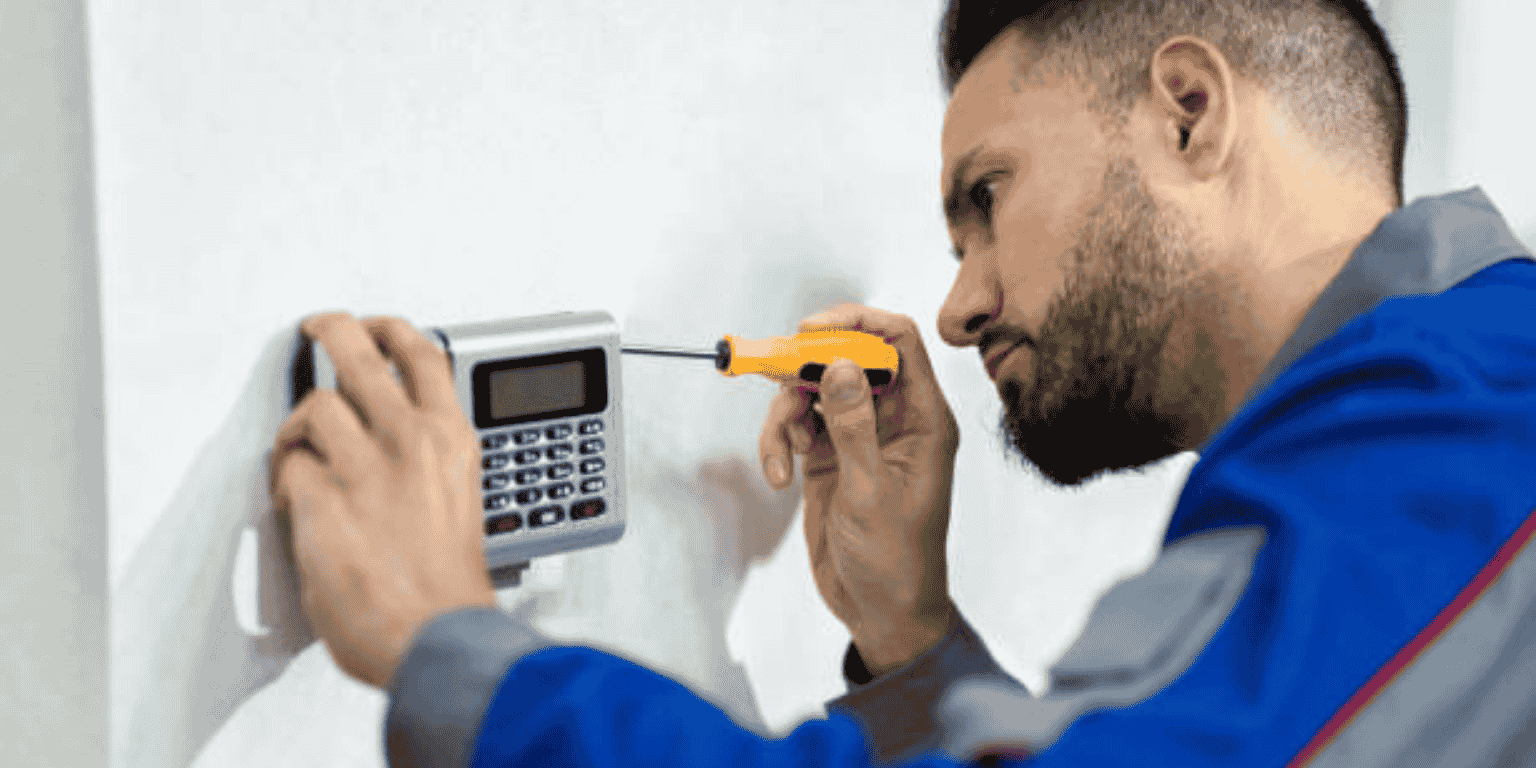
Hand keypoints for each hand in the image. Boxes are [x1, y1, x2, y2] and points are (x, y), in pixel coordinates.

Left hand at [269, 312, 497, 689]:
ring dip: (299, 424)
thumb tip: (387, 456)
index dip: (392, 331)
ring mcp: (365, 468)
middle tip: (319, 328)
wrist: (435, 635)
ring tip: (298, 443)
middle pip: (360, 353)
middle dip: (332, 330)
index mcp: (451, 442)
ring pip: (315, 406)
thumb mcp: (458, 503)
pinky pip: (290, 467)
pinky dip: (288, 481)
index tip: (376, 327)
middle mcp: (409, 441)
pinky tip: (299, 500)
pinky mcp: (323, 500)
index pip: (423, 357)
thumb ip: (425, 468)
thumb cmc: (448, 588)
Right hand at [758, 304, 960, 675]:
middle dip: (808, 366)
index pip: (899, 342)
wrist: (880, 611)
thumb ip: (854, 427)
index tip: (813, 330)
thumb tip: (840, 367)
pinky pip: (797, 426)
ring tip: (784, 454)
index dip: (858, 323)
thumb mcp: (871, 493)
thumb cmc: (897, 561)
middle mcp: (892, 419)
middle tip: (778, 375)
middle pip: (847, 358)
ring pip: (814, 391)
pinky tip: (781, 474)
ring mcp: (858, 436)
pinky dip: (779, 442)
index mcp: (923, 419)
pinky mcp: (829, 457)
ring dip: (787, 414)